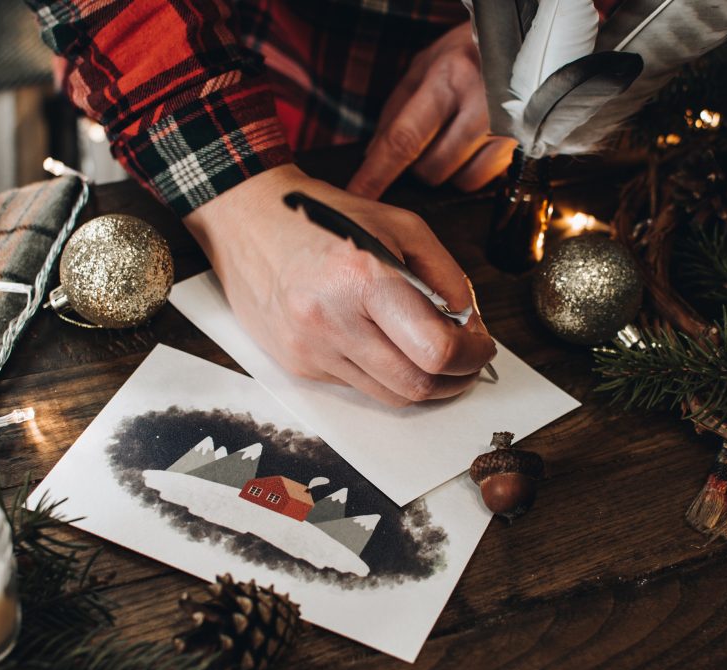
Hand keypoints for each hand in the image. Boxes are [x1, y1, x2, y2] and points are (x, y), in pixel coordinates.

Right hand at [184, 164, 495, 406]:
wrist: (246, 218)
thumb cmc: (324, 215)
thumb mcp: (400, 225)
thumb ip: (446, 276)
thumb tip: (470, 326)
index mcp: (363, 279)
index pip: (435, 350)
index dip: (471, 357)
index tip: (480, 348)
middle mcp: (332, 321)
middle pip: (415, 386)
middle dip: (454, 381)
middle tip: (466, 363)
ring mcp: (309, 349)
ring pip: (388, 396)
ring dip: (422, 384)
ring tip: (432, 357)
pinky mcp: (295, 364)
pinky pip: (356, 387)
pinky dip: (382, 375)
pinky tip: (384, 347)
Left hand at [348, 22, 515, 198]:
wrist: (530, 43)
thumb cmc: (470, 51)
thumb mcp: (426, 64)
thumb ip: (396, 108)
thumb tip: (372, 154)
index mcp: (451, 78)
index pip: (404, 139)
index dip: (377, 173)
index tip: (358, 194)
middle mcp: (481, 105)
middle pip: (431, 169)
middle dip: (418, 166)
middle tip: (427, 140)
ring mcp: (508, 128)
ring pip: (459, 181)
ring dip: (447, 170)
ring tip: (454, 138)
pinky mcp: (524, 146)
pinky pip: (485, 180)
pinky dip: (472, 170)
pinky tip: (476, 144)